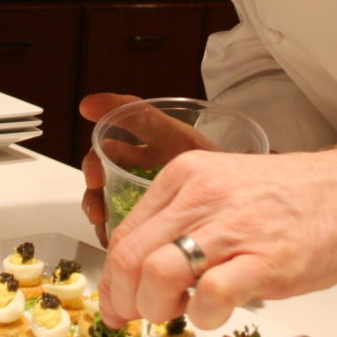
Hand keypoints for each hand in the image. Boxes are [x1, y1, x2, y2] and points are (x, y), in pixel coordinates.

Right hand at [80, 92, 219, 245]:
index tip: (89, 106)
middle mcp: (148, 155)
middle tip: (95, 178)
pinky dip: (105, 221)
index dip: (111, 105)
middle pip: (110, 152)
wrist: (226, 207)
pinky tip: (107, 230)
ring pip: (105, 183)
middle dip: (95, 163)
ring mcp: (137, 181)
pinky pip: (111, 210)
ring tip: (99, 212)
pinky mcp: (132, 208)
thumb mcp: (226, 169)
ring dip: (96, 196)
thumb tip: (246, 147)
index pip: (136, 115)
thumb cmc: (225, 181)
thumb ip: (233, 155)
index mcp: (169, 138)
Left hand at [97, 136, 336, 330]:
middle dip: (126, 299)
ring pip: (156, 275)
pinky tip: (219, 310)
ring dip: (158, 309)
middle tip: (140, 317)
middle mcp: (204, 195)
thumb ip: (186, 216)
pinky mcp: (264, 261)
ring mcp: (234, 227)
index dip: (117, 278)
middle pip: (129, 256)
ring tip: (183, 310)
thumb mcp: (227, 185)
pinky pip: (208, 297)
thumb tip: (149, 264)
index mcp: (189, 174)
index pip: (125, 233)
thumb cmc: (298, 194)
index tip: (123, 299)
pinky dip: (203, 315)